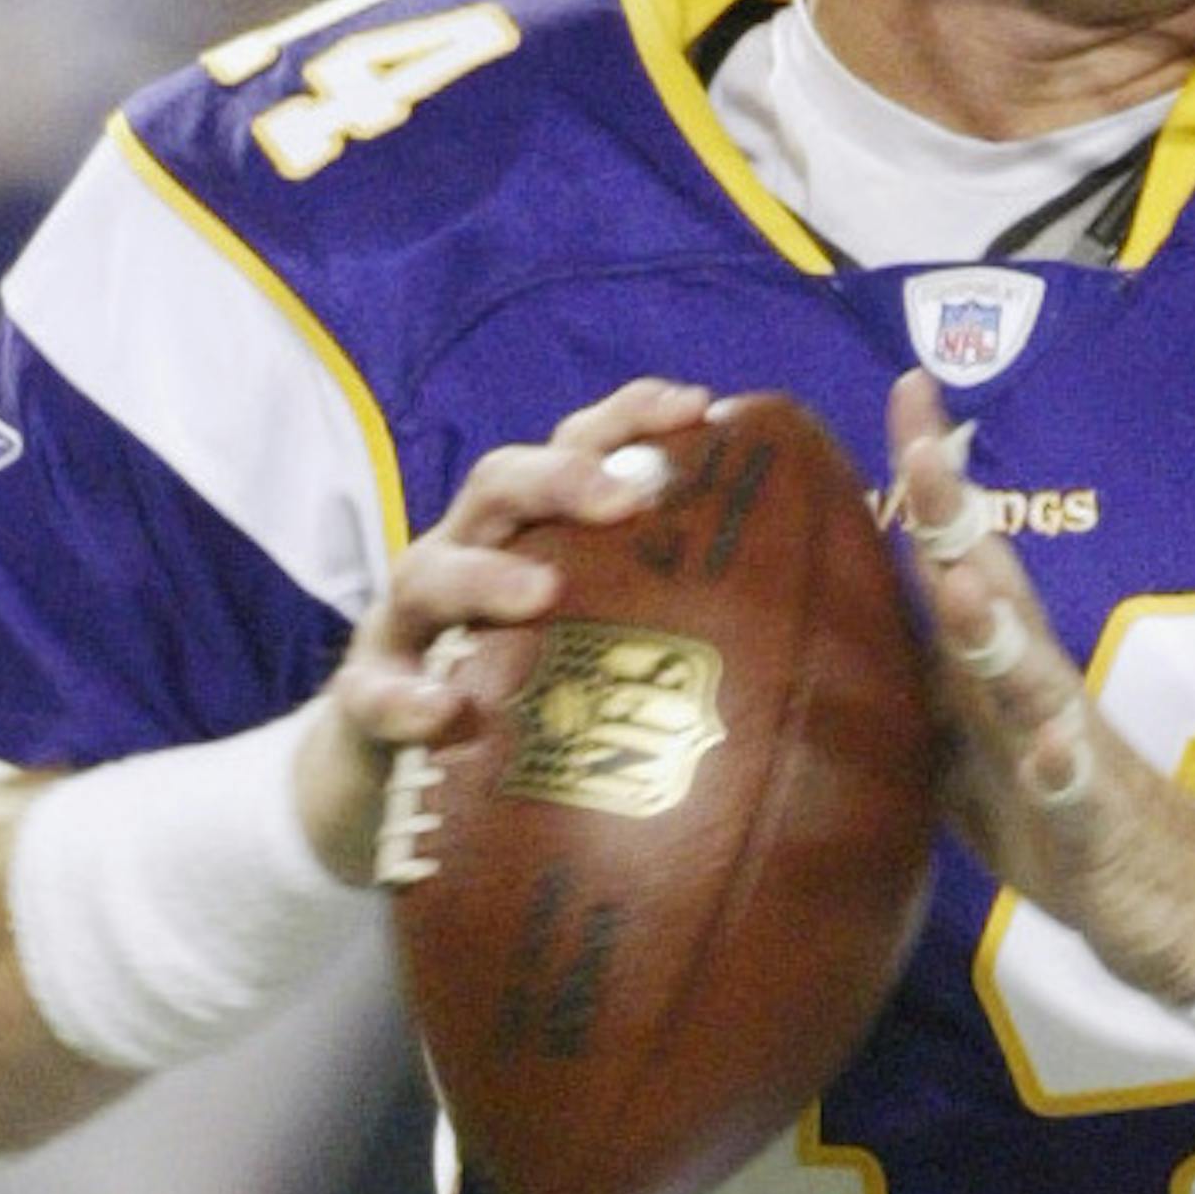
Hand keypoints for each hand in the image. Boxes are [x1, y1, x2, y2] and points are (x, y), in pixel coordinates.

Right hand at [297, 378, 715, 880]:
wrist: (392, 788)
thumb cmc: (524, 698)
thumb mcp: (596, 642)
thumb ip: (675, 616)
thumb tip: (828, 622)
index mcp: (529, 534)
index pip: (577, 450)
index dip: (630, 417)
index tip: (697, 406)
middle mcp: (464, 556)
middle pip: (499, 482)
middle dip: (562, 475)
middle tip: (627, 496)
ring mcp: (408, 628)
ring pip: (429, 571)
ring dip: (486, 574)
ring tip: (541, 594)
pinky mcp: (366, 703)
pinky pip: (375, 692)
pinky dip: (406, 698)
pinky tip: (443, 715)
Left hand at [886, 368, 1194, 1003]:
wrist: (1173, 903)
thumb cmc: (1056, 815)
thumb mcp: (965, 747)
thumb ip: (919, 683)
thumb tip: (839, 630)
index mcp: (995, 663)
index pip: (954, 554)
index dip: (928, 477)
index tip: (908, 385)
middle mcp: (1033, 684)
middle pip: (991, 584)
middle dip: (956, 513)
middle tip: (925, 439)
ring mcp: (1069, 745)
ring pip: (1030, 677)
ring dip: (998, 628)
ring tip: (965, 582)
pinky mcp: (1091, 817)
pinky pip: (1074, 789)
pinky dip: (1061, 767)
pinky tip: (1052, 748)